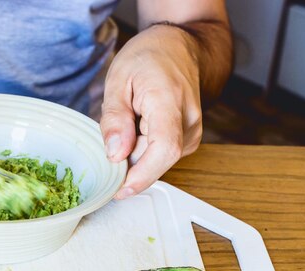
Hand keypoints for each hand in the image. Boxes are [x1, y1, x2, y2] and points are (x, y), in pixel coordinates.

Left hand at [101, 24, 202, 198]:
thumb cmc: (148, 57)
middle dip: (127, 160)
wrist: (178, 46)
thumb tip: (115, 155)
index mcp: (169, 102)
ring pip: (156, 160)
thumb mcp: (117, 80)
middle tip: (112, 133)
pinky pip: (159, 154)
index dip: (142, 176)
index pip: (164, 150)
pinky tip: (139, 126)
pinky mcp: (188, 139)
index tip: (120, 190)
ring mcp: (192, 132)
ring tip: (130, 119)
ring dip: (134, 152)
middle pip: (155, 160)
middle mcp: (189, 121)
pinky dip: (142, 148)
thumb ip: (114, 119)